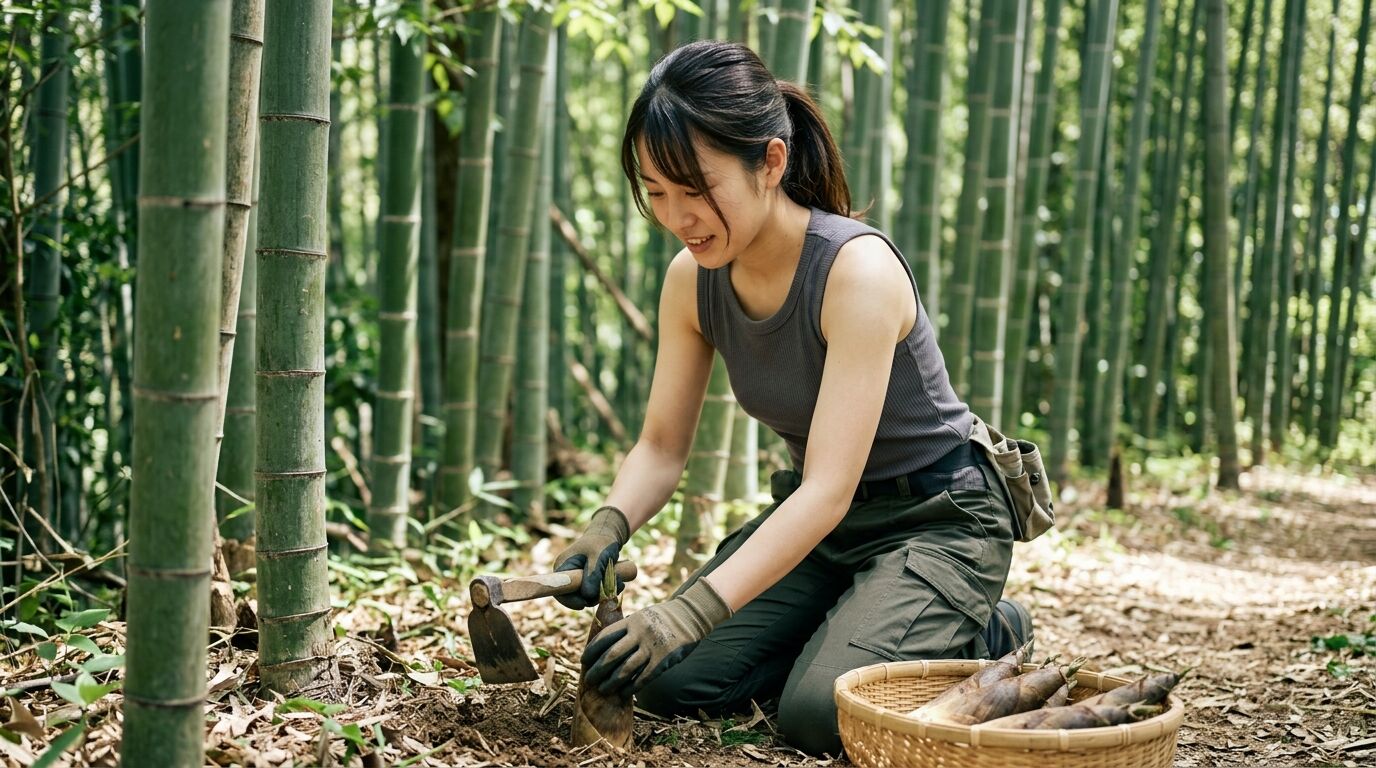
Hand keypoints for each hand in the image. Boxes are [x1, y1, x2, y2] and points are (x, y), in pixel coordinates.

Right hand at [553, 506, 630, 608]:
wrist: (609, 535)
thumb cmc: (601, 542)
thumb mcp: (598, 556)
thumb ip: (593, 575)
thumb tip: (587, 596)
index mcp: (562, 566)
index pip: (559, 590)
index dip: (570, 601)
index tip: (585, 604)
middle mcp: (567, 574)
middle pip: (575, 596)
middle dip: (594, 596)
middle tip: (612, 589)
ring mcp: (576, 578)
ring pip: (588, 596)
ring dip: (604, 593)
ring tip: (619, 582)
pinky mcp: (587, 580)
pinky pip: (595, 592)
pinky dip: (607, 590)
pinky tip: (619, 582)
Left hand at [580, 579, 732, 695]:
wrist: (690, 617)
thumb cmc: (661, 619)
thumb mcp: (640, 616)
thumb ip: (625, 629)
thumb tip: (602, 645)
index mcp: (631, 621)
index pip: (605, 637)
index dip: (591, 651)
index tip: (583, 661)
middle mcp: (639, 634)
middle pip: (612, 655)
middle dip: (597, 670)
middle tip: (589, 680)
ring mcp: (651, 647)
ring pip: (625, 669)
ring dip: (611, 682)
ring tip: (603, 690)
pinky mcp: (663, 660)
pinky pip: (643, 678)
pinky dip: (631, 687)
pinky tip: (623, 693)